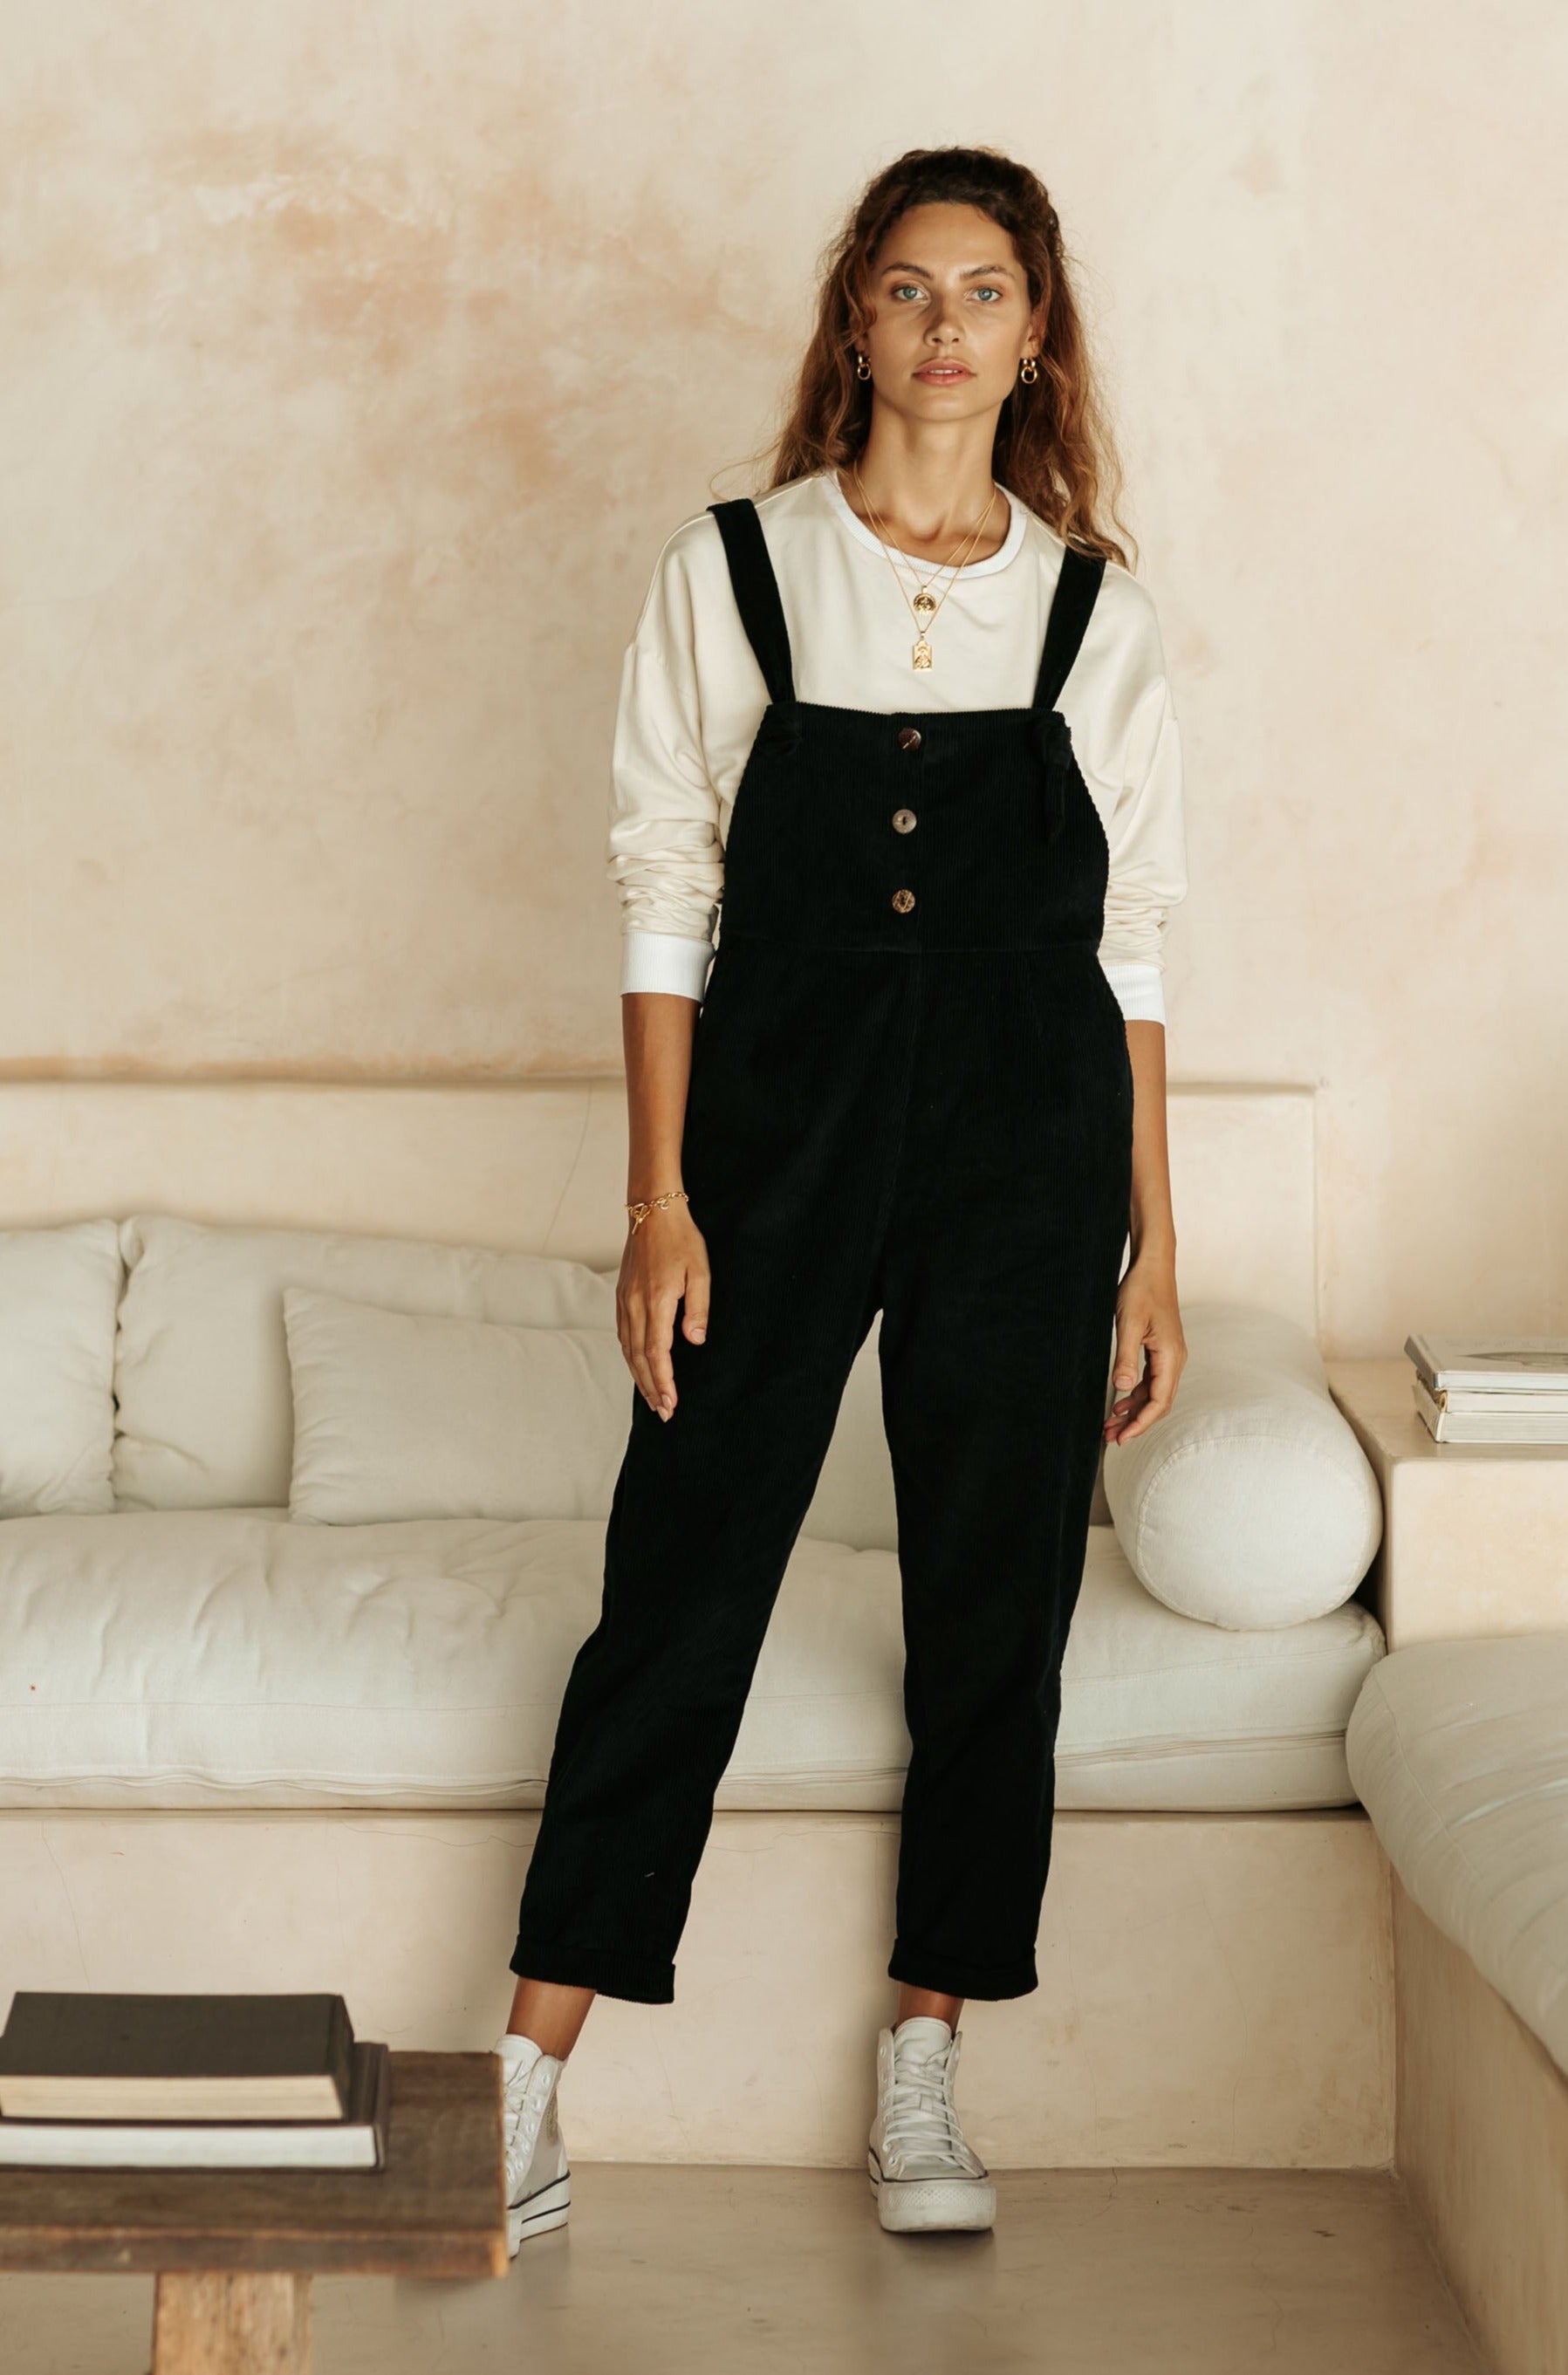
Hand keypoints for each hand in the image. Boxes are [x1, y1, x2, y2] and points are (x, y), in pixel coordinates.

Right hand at [617, 1203, 710, 1419]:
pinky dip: (630, 1357)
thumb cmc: (681, 1239)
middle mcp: (635, 1306)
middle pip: (639, 1358)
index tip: (671, 1403)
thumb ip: (698, 1308)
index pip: (657, 1353)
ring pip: (627, 1350)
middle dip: (651, 1388)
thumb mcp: (701, 1272)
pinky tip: (638, 1367)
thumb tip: (695, 1340)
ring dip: (639, 1377)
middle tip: (663, 1412)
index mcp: (657, 1302)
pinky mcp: (621, 1296)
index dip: (663, 1381)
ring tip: (652, 1398)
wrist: (651, 1211)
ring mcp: (625, 1301)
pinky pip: (622, 1335)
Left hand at [1104, 1257, 1185, 1445]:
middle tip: (1110, 1437)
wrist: (1153, 1266)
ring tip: (1110, 1424)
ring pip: (1154, 1393)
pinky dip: (1136, 1394)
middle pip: (1158, 1403)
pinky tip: (1119, 1401)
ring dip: (1134, 1410)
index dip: (1140, 1423)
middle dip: (1136, 1422)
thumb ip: (1125, 1357)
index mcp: (1170, 1356)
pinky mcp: (1162, 1349)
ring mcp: (1170, 1355)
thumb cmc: (1141, 1290)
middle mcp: (1175, 1359)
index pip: (1159, 1401)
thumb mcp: (1128, 1324)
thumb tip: (1120, 1388)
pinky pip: (1152, 1380)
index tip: (1121, 1438)